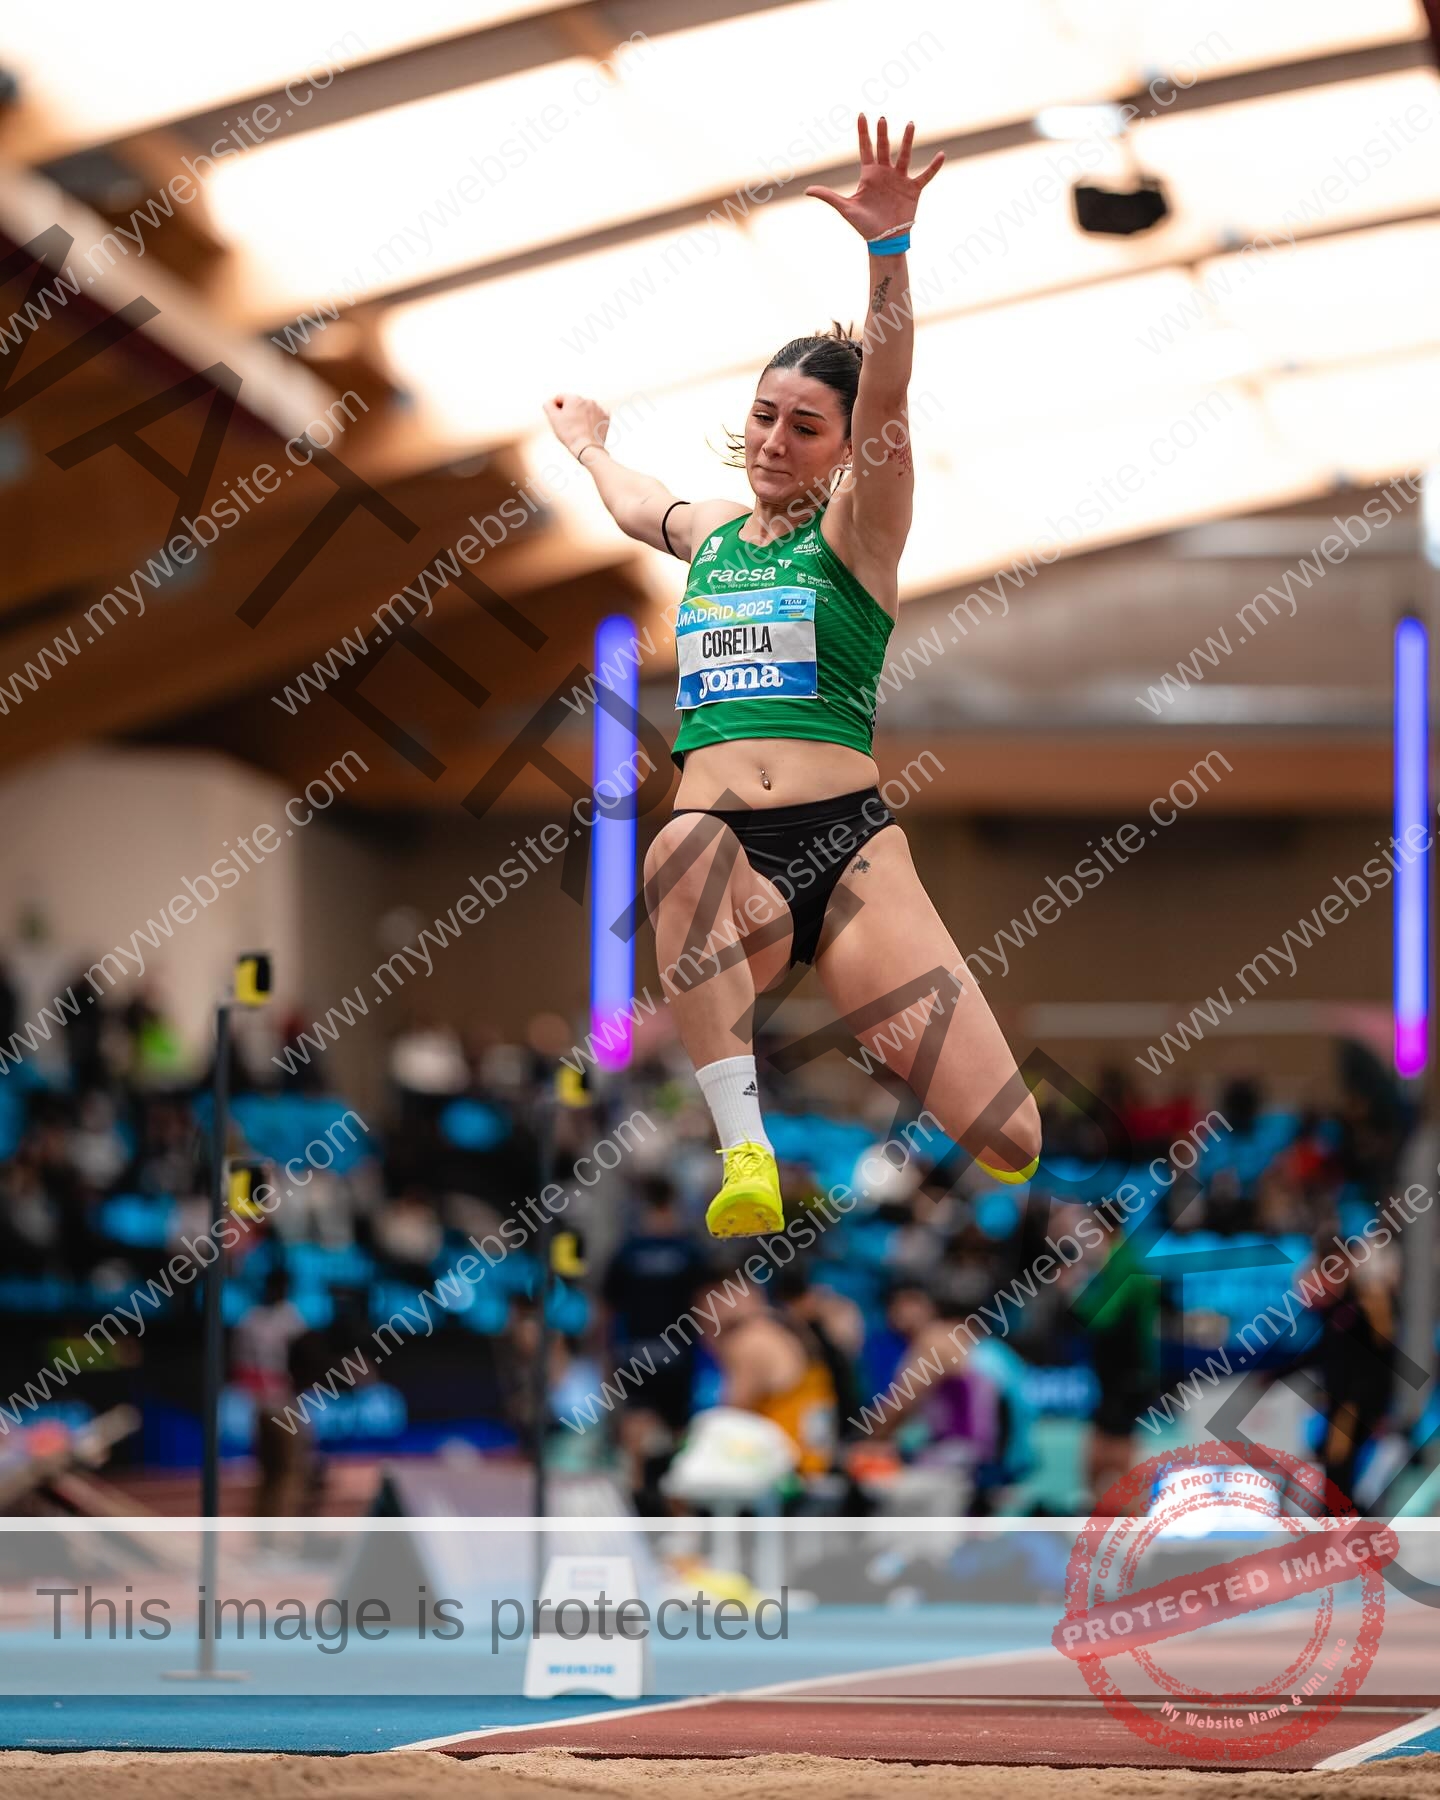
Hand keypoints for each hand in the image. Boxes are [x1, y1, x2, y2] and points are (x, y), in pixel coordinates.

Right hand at [542, 392, 609, 458]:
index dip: (557, 409)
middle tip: (568, 426)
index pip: (560, 398)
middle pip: (573, 403)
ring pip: (585, 409)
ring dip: (581, 415)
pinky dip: (593, 419)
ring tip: (579, 429)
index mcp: (574, 398)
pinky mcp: (606, 416)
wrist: (588, 449)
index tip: (558, 421)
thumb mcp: (553, 419)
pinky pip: (597, 414)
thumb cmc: (569, 434)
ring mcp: (598, 408)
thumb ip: (548, 405)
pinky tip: (589, 427)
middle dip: (570, 412)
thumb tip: (550, 401)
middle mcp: (587, 400)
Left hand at [805, 114, 943, 242]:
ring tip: (910, 124)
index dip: (863, 132)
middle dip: (883, 134)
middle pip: (884, 148)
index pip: (865, 148)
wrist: (883, 240)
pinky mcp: (913, 190)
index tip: (861, 115)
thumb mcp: (845, 209)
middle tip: (882, 119)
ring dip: (907, 141)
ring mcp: (900, 180)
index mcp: (869, 174)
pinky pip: (925, 176)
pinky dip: (934, 167)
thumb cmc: (864, 225)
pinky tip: (941, 155)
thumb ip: (828, 196)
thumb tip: (806, 190)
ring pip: (904, 156)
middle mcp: (885, 173)